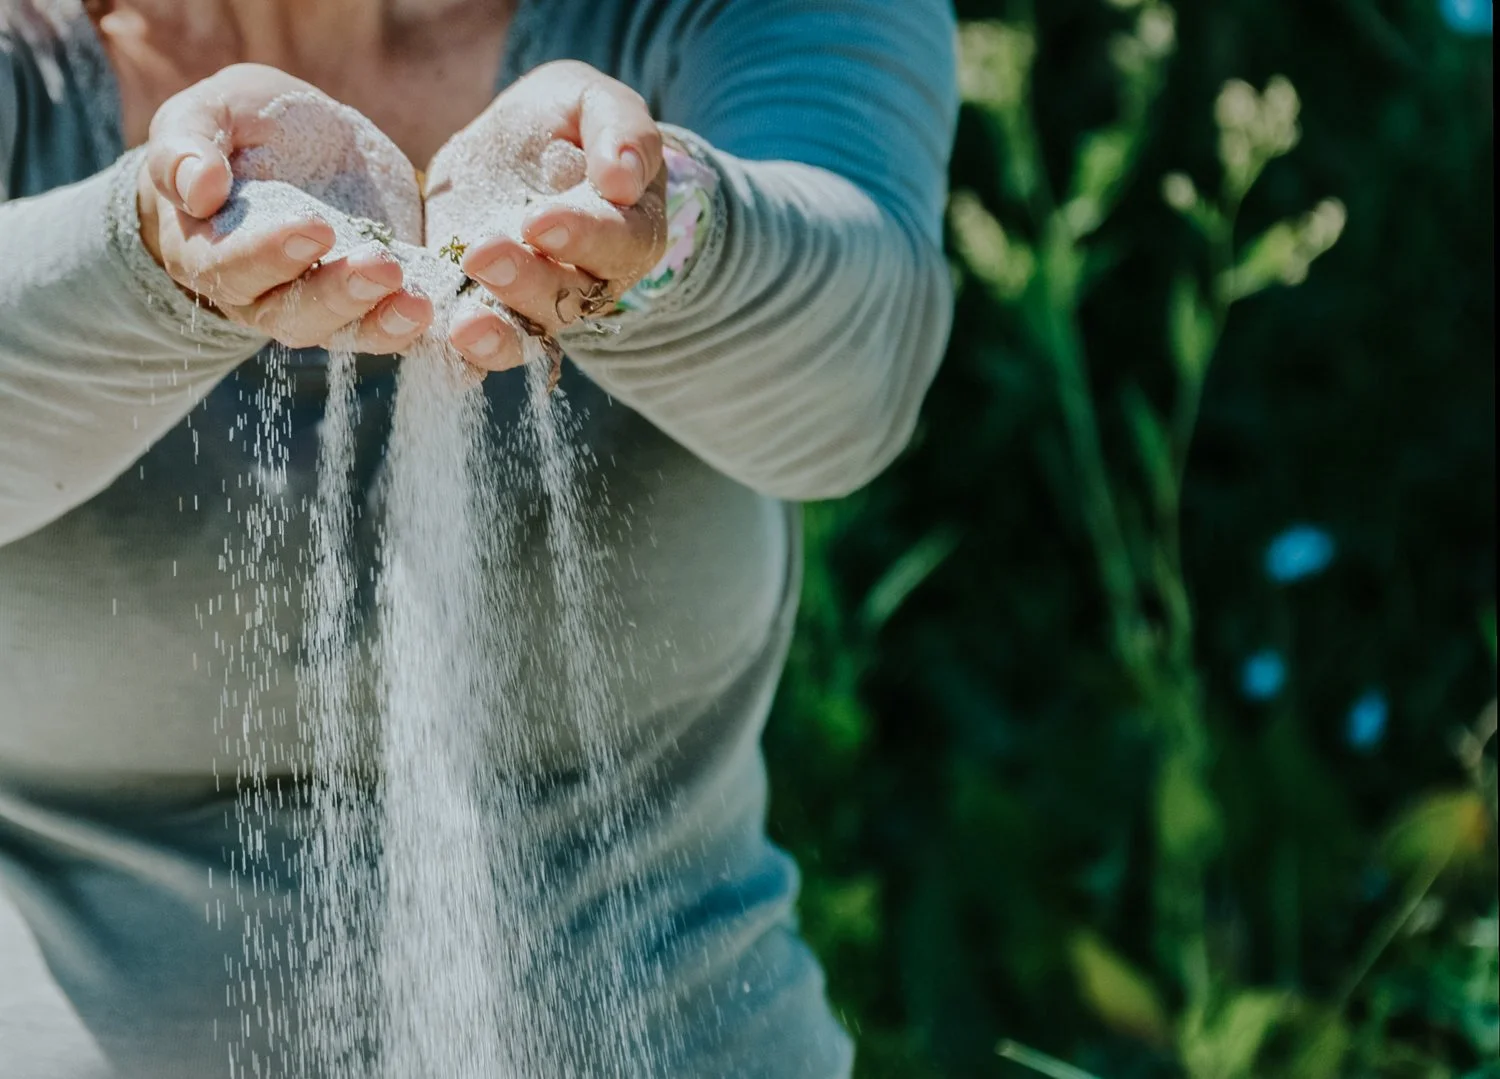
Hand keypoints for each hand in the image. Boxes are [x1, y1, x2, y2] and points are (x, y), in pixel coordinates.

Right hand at [137, 64, 432, 352]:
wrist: (290, 147)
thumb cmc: (236, 129)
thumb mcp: (207, 116)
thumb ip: (187, 148)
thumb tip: (199, 189)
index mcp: (209, 252)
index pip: (230, 267)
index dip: (270, 255)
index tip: (316, 228)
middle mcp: (263, 296)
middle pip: (294, 315)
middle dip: (339, 295)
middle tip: (382, 266)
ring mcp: (322, 307)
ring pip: (348, 332)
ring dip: (385, 323)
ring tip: (421, 302)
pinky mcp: (373, 303)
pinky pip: (394, 330)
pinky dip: (426, 336)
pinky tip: (457, 325)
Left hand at [424, 61, 668, 371]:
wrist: (514, 147)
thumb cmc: (566, 121)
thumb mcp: (592, 101)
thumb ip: (620, 129)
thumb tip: (624, 179)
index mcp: (630, 230)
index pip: (619, 243)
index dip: (583, 236)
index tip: (539, 221)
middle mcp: (591, 281)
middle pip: (571, 298)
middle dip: (527, 281)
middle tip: (482, 254)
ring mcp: (540, 304)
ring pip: (529, 332)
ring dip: (497, 333)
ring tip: (463, 324)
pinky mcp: (490, 311)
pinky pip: (486, 344)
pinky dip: (467, 353)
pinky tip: (446, 344)